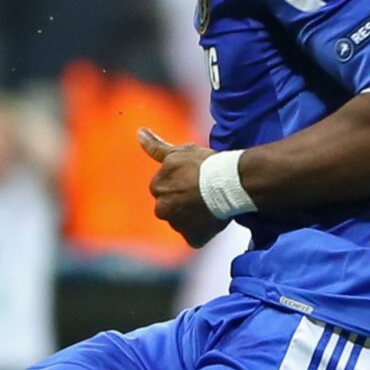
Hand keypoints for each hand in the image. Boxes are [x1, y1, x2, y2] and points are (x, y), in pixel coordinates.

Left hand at [140, 129, 222, 247]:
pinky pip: (196, 236)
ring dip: (193, 216)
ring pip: (183, 222)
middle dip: (184, 202)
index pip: (165, 189)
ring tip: (210, 204)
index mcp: (157, 188)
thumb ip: (156, 147)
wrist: (230, 181)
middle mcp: (162, 209)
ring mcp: (177, 225)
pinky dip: (202, 230)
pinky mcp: (192, 237)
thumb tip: (139, 132)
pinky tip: (213, 217)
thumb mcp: (179, 152)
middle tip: (203, 193)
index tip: (195, 179)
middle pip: (172, 207)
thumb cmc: (204, 164)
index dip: (182, 184)